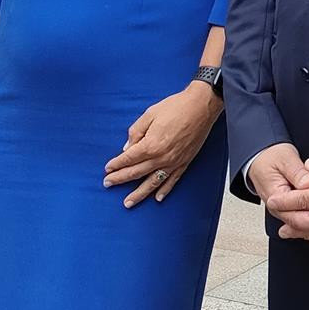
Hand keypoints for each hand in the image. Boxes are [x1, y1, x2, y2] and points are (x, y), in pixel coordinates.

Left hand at [103, 84, 221, 208]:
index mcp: (150, 145)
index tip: (107, 169)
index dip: (116, 164)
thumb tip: (127, 148)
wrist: (201, 106)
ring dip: (139, 194)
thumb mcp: (150, 114)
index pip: (128, 159)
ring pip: (152, 183)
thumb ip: (136, 132)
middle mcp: (161, 157)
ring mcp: (173, 162)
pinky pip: (172, 181)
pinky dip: (164, 190)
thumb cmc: (176, 107)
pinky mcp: (184, 162)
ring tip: (128, 203)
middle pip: (136, 172)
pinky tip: (157, 198)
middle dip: (120, 179)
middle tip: (108, 184)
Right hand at [245, 143, 308, 245]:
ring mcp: (288, 212)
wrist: (262, 159)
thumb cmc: (271, 159)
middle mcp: (281, 210)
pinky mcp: (296, 211)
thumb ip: (297, 172)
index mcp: (276, 198)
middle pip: (302, 225)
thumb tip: (308, 182)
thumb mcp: (285, 160)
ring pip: (305, 230)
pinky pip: (308, 224)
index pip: (295, 216)